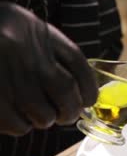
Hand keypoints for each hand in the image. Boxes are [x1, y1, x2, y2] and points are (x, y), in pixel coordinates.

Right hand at [0, 3, 97, 135]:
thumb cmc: (1, 33)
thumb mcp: (28, 29)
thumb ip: (53, 51)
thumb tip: (80, 90)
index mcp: (39, 34)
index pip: (79, 64)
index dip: (89, 89)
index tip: (88, 100)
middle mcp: (26, 52)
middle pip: (66, 91)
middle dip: (70, 110)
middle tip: (65, 115)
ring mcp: (9, 75)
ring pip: (45, 114)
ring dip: (45, 119)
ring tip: (34, 111)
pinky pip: (18, 125)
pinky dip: (21, 126)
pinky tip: (15, 115)